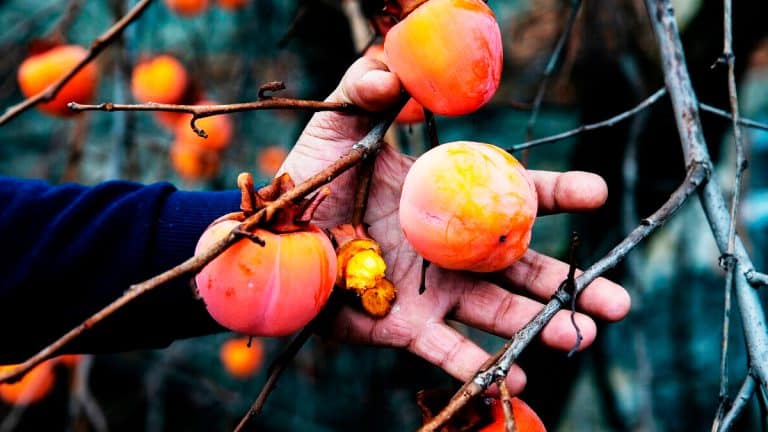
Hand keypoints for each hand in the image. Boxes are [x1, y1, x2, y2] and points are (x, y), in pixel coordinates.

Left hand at [280, 57, 630, 392]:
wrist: (272, 233)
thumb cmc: (311, 174)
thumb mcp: (341, 120)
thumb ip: (370, 86)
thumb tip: (399, 72)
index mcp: (451, 199)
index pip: (515, 196)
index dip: (557, 194)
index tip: (596, 193)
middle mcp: (452, 250)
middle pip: (523, 267)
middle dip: (574, 283)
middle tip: (619, 299)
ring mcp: (430, 291)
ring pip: (497, 312)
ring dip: (541, 326)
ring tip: (583, 336)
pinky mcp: (401, 326)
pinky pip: (446, 349)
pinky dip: (479, 365)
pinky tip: (517, 379)